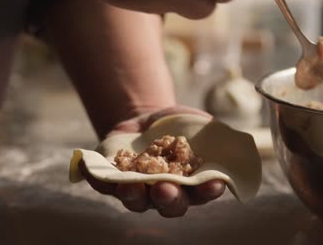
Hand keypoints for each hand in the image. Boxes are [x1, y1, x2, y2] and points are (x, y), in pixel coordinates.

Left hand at [78, 106, 226, 216]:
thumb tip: (235, 143)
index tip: (214, 185)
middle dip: (168, 199)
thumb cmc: (181, 126)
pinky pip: (103, 183)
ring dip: (133, 195)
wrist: (147, 119)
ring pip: (135, 200)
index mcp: (190, 184)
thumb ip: (216, 137)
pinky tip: (88, 168)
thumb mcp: (201, 126)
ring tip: (129, 185)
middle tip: (165, 190)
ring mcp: (138, 188)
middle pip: (168, 204)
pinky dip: (96, 177)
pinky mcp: (112, 179)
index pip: (202, 192)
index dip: (208, 191)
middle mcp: (164, 192)